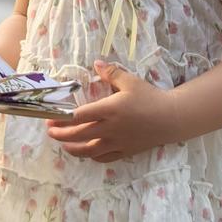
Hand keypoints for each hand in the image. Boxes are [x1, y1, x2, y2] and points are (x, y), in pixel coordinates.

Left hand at [45, 59, 176, 161]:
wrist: (171, 118)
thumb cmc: (150, 97)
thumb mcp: (130, 80)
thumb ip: (111, 72)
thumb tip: (95, 64)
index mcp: (109, 109)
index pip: (80, 116)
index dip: (63, 119)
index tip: (51, 119)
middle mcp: (110, 128)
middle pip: (79, 135)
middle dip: (62, 135)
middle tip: (50, 132)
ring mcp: (117, 143)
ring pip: (89, 150)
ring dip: (73, 149)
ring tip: (64, 144)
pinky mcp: (125, 151)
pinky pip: (104, 158)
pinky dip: (92, 156)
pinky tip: (87, 152)